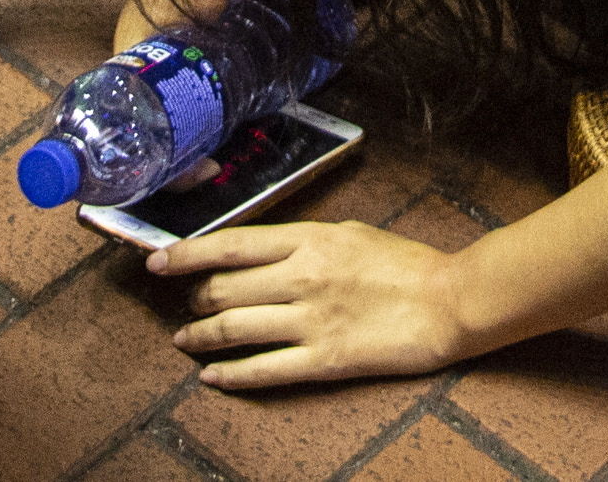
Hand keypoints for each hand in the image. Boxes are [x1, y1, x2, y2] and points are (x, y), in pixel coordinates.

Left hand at [156, 219, 471, 390]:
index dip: (187, 254)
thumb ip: (304, 241)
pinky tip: (212, 376)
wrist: (449, 301)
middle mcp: (302, 277)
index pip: (231, 245)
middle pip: (225, 288)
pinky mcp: (324, 360)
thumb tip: (262, 252)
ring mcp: (311, 321)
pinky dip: (230, 374)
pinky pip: (263, 369)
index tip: (158, 261)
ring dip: (200, 335)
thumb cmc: (405, 264)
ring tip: (185, 339)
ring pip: (234, 328)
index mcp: (310, 239)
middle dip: (194, 296)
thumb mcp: (350, 232)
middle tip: (185, 302)